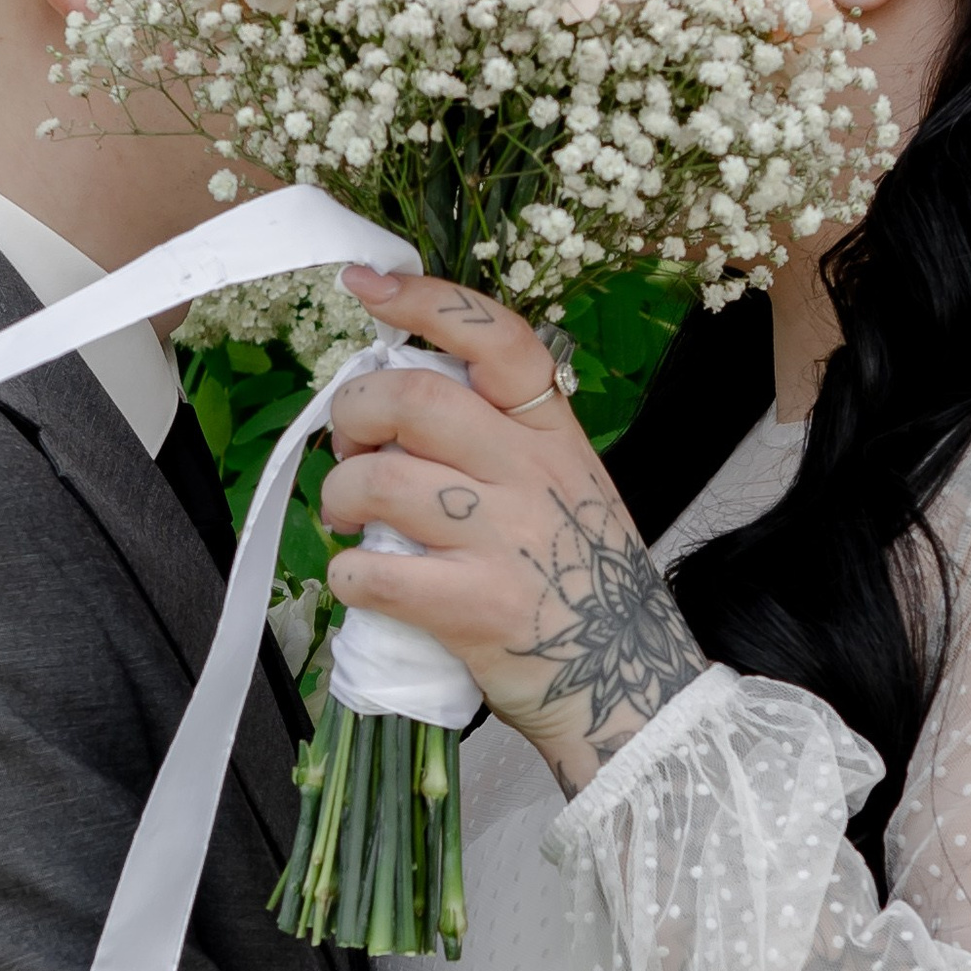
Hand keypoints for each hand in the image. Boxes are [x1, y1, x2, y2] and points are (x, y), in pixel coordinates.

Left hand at [323, 268, 705, 792]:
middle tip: (349, 448)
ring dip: (341, 499)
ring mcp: (504, 539)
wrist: (630, 686)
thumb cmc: (585, 585)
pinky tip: (363, 582)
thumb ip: (504, 441)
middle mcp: (532, 474)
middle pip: (414, 399)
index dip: (422, 299)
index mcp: (554, 434)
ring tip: (350, 521)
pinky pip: (372, 571)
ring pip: (380, 482)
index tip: (366, 283)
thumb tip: (404, 399)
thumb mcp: (570, 488)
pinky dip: (348, 575)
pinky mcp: (472, 606)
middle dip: (354, 414)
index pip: (494, 336)